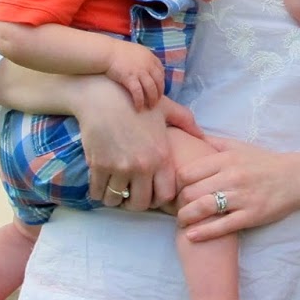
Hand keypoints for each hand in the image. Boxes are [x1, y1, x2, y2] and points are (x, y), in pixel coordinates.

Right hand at [74, 80, 196, 209]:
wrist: (103, 96)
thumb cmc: (137, 101)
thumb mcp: (166, 108)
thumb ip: (186, 122)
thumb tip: (202, 135)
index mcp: (162, 155)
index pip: (165, 196)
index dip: (158, 198)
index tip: (151, 192)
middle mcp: (143, 165)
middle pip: (140, 204)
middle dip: (135, 203)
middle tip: (130, 195)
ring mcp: (120, 167)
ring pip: (116, 201)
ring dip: (114, 198)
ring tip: (114, 189)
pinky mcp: (99, 166)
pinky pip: (97, 192)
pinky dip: (98, 192)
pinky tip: (101, 184)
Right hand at [105, 41, 164, 110]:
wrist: (106, 52)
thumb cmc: (118, 52)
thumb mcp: (136, 51)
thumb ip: (143, 59)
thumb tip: (146, 67)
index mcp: (150, 57)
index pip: (161, 71)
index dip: (161, 81)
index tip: (159, 88)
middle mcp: (147, 64)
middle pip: (159, 81)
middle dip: (159, 93)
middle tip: (157, 101)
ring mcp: (140, 72)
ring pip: (151, 88)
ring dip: (152, 99)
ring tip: (151, 107)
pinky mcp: (130, 78)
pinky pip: (138, 93)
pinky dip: (140, 101)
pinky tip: (139, 107)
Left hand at [175, 137, 299, 241]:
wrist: (297, 177)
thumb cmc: (265, 162)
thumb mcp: (240, 146)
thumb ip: (214, 143)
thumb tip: (189, 135)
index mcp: (227, 158)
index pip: (187, 172)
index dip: (176, 184)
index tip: (176, 191)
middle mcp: (233, 176)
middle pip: (191, 192)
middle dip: (178, 204)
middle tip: (176, 210)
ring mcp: (243, 197)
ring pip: (203, 208)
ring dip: (186, 218)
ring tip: (182, 223)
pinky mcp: (252, 215)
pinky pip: (222, 226)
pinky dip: (203, 232)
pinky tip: (192, 236)